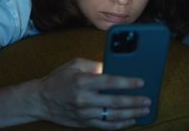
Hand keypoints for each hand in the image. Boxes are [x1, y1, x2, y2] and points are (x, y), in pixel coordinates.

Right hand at [34, 58, 150, 129]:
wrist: (41, 99)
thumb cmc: (58, 79)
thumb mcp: (74, 64)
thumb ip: (94, 66)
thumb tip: (112, 67)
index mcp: (82, 81)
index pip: (110, 82)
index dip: (127, 82)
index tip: (141, 82)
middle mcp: (84, 98)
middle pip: (115, 102)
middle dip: (134, 101)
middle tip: (147, 100)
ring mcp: (84, 113)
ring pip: (113, 116)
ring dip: (131, 114)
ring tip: (144, 110)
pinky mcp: (84, 123)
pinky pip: (105, 126)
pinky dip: (120, 124)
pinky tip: (130, 120)